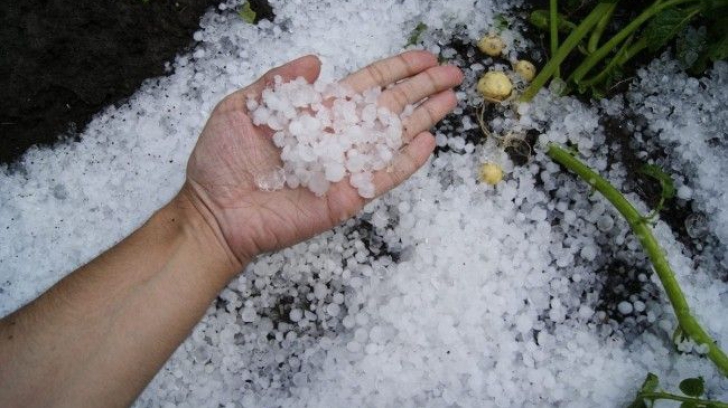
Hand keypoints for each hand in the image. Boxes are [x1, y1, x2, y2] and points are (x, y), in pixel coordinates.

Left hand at [179, 51, 462, 267]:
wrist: (214, 212)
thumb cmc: (221, 162)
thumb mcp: (241, 108)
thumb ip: (279, 83)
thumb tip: (316, 59)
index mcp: (317, 113)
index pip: (366, 86)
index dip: (396, 70)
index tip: (424, 58)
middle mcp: (337, 137)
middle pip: (389, 107)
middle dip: (421, 89)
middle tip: (453, 73)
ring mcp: (345, 168)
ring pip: (393, 138)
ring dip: (423, 118)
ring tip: (451, 100)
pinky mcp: (347, 196)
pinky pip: (383, 177)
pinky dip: (407, 161)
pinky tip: (428, 142)